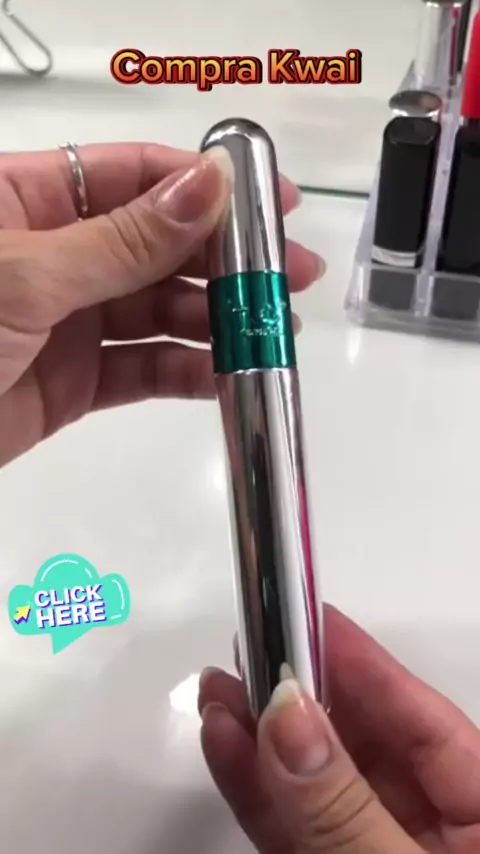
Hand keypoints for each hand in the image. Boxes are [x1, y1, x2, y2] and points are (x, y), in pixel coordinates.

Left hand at [0, 143, 322, 466]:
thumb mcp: (26, 274)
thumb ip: (123, 239)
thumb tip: (205, 187)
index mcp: (28, 200)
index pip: (134, 176)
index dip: (206, 184)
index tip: (270, 201)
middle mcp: (55, 255)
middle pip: (159, 246)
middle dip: (225, 262)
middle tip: (287, 278)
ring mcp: (68, 320)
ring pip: (159, 312)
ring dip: (215, 322)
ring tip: (269, 333)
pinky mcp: (75, 383)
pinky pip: (143, 371)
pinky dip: (187, 374)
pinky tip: (227, 375)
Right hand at [199, 606, 479, 852]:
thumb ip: (345, 807)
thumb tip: (291, 721)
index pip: (424, 722)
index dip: (364, 664)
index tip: (309, 617)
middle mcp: (433, 832)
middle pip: (364, 743)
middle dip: (301, 694)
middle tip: (256, 643)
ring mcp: (376, 853)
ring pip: (315, 783)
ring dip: (262, 735)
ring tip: (222, 687)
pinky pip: (290, 826)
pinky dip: (254, 787)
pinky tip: (226, 742)